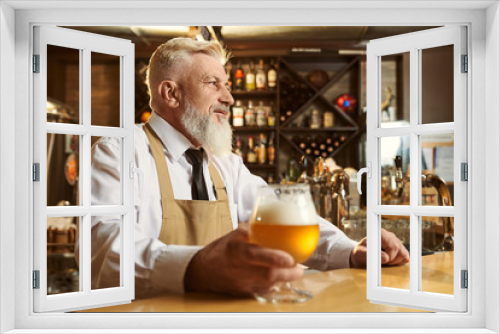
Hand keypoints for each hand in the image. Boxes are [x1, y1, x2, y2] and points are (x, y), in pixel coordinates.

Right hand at [184, 224, 303, 295]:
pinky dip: (275, 285)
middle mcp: (240, 269)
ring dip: (285, 279)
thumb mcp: (233, 236)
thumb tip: (269, 220)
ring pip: (269, 285)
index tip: (290, 258)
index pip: (257, 255)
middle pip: (268, 275)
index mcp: (236, 251)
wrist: (202, 271)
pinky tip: (281, 278)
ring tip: (295, 271)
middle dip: (289, 273)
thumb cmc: (219, 251)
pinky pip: (264, 291)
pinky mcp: (245, 292)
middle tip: (300, 267)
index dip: (275, 258)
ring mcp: (243, 283)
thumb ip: (251, 230)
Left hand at [349, 228, 409, 267]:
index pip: (393, 247)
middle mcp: (390, 236)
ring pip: (404, 254)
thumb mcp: (360, 254)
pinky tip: (389, 261)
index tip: (382, 260)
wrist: (361, 254)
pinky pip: (405, 257)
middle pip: (400, 250)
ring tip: (385, 261)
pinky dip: (399, 261)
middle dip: (392, 260)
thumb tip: (385, 258)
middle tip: (382, 261)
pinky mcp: (399, 247)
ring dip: (395, 261)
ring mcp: (395, 241)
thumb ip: (371, 255)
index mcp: (381, 234)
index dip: (389, 257)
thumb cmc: (360, 253)